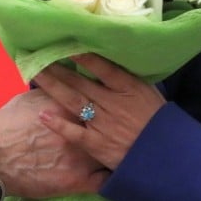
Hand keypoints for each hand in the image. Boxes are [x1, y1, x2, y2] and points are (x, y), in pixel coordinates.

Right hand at [0, 88, 108, 198]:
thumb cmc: (7, 126)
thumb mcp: (28, 100)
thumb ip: (48, 91)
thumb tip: (55, 80)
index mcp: (69, 108)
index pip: (96, 97)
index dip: (103, 98)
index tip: (105, 96)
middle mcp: (80, 130)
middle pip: (108, 123)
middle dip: (115, 121)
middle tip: (119, 120)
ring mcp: (82, 157)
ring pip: (110, 152)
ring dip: (115, 148)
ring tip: (120, 145)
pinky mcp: (78, 180)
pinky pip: (104, 180)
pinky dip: (110, 176)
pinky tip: (113, 172)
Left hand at [33, 54, 165, 170]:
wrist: (165, 157)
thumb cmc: (158, 121)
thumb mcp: (149, 92)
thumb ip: (129, 79)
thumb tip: (113, 60)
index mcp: (127, 87)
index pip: (101, 66)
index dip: (82, 55)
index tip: (65, 43)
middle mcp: (112, 102)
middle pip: (79, 81)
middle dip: (57, 68)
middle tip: (37, 55)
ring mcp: (103, 123)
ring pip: (72, 101)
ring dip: (52, 87)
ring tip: (34, 75)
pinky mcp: (97, 144)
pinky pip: (74, 132)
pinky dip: (58, 124)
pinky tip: (42, 115)